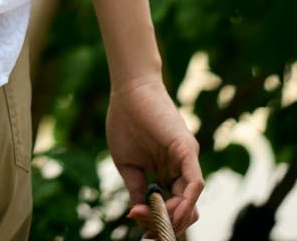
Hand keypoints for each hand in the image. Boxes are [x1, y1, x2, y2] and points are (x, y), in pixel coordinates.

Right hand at [106, 76, 203, 236]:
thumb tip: (138, 216)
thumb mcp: (127, 164)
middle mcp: (181, 169)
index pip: (171, 207)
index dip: (159, 223)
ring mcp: (186, 160)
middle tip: (146, 229)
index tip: (141, 230)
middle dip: (167, 225)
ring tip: (154, 222)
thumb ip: (137, 189)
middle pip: (184, 209)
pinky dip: (185, 202)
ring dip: (175, 218)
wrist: (127, 91)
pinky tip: (171, 213)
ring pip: (191, 201)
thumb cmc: (124, 121)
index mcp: (167, 173)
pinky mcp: (187, 150)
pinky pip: (194, 184)